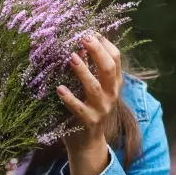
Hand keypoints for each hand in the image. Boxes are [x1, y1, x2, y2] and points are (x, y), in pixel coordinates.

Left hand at [58, 34, 121, 174]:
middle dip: (97, 51)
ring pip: (95, 87)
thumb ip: (89, 68)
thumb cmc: (86, 108)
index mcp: (113, 82)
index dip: (105, 43)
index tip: (91, 31)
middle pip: (108, 68)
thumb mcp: (92, 87)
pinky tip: (59, 89)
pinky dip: (69, 98)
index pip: (116, 58)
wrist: (88, 143)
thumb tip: (77, 45)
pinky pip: (79, 109)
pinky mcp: (89, 122)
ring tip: (71, 57)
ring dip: (83, 71)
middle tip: (84, 38)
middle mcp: (111, 94)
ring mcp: (101, 109)